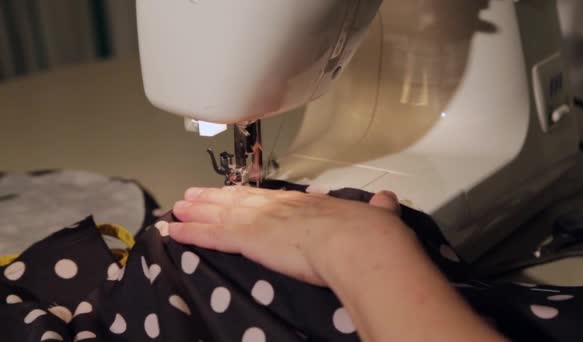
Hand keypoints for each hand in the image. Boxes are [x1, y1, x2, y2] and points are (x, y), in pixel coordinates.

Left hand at [169, 186, 410, 285]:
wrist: (359, 243)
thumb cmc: (369, 233)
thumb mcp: (378, 217)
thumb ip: (378, 210)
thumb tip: (387, 202)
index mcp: (306, 204)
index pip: (269, 198)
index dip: (247, 195)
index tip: (234, 192)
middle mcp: (279, 208)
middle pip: (238, 200)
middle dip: (213, 198)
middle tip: (191, 195)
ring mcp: (262, 221)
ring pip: (220, 214)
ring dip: (197, 212)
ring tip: (177, 208)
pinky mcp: (250, 239)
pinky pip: (214, 235)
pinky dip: (193, 233)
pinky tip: (176, 231)